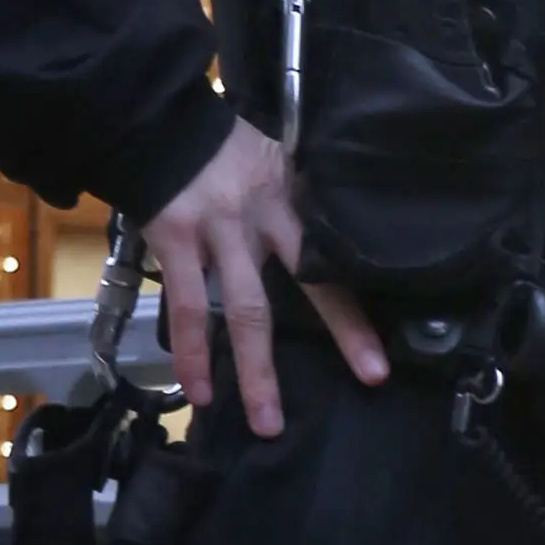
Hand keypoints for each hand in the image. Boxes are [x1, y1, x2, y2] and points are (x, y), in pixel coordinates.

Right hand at [146, 118, 386, 436]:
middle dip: (342, 331)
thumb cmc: (223, 147)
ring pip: (244, 311)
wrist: (155, 122)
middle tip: (371, 377)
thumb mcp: (278, 158)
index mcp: (294, 196)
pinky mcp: (175, 245)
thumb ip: (302, 198)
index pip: (338, 249)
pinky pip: (186, 308)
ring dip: (256, 371)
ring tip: (267, 422)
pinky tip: (199, 391)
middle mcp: (263, 217)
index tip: (389, 337)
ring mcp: (217, 233)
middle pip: (309, 281)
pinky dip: (192, 354)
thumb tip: (341, 237)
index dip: (365, 292)